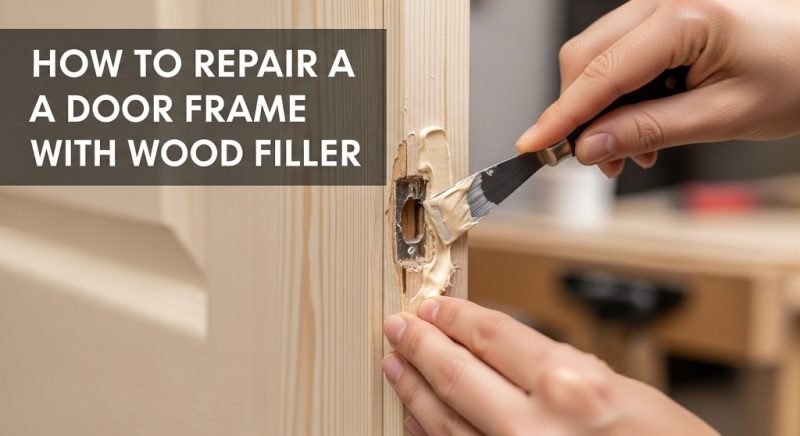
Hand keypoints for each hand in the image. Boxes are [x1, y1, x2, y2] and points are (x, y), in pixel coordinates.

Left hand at [383, 297, 717, 435]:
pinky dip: (429, 433)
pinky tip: (416, 417)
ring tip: (396, 364)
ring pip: (443, 420)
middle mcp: (536, 427)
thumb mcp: (625, 392)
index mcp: (572, 387)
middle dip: (420, 344)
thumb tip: (503, 351)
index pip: (493, 335)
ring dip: (413, 388)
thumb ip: (560, 369)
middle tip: (399, 327)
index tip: (435, 307)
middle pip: (456, 373)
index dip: (456, 317)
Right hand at [515, 0, 799, 177]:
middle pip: (587, 57)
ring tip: (630, 151)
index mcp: (685, 16)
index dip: (562, 115)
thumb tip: (591, 146)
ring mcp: (662, 5)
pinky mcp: (665, 17)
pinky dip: (619, 94)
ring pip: (598, 57)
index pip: (602, 72)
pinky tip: (640, 124)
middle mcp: (665, 0)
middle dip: (580, 114)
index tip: (533, 145)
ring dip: (600, 108)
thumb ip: (650, 129)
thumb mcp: (724, 115)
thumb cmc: (798, 73)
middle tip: (594, 161)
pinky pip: (620, 54)